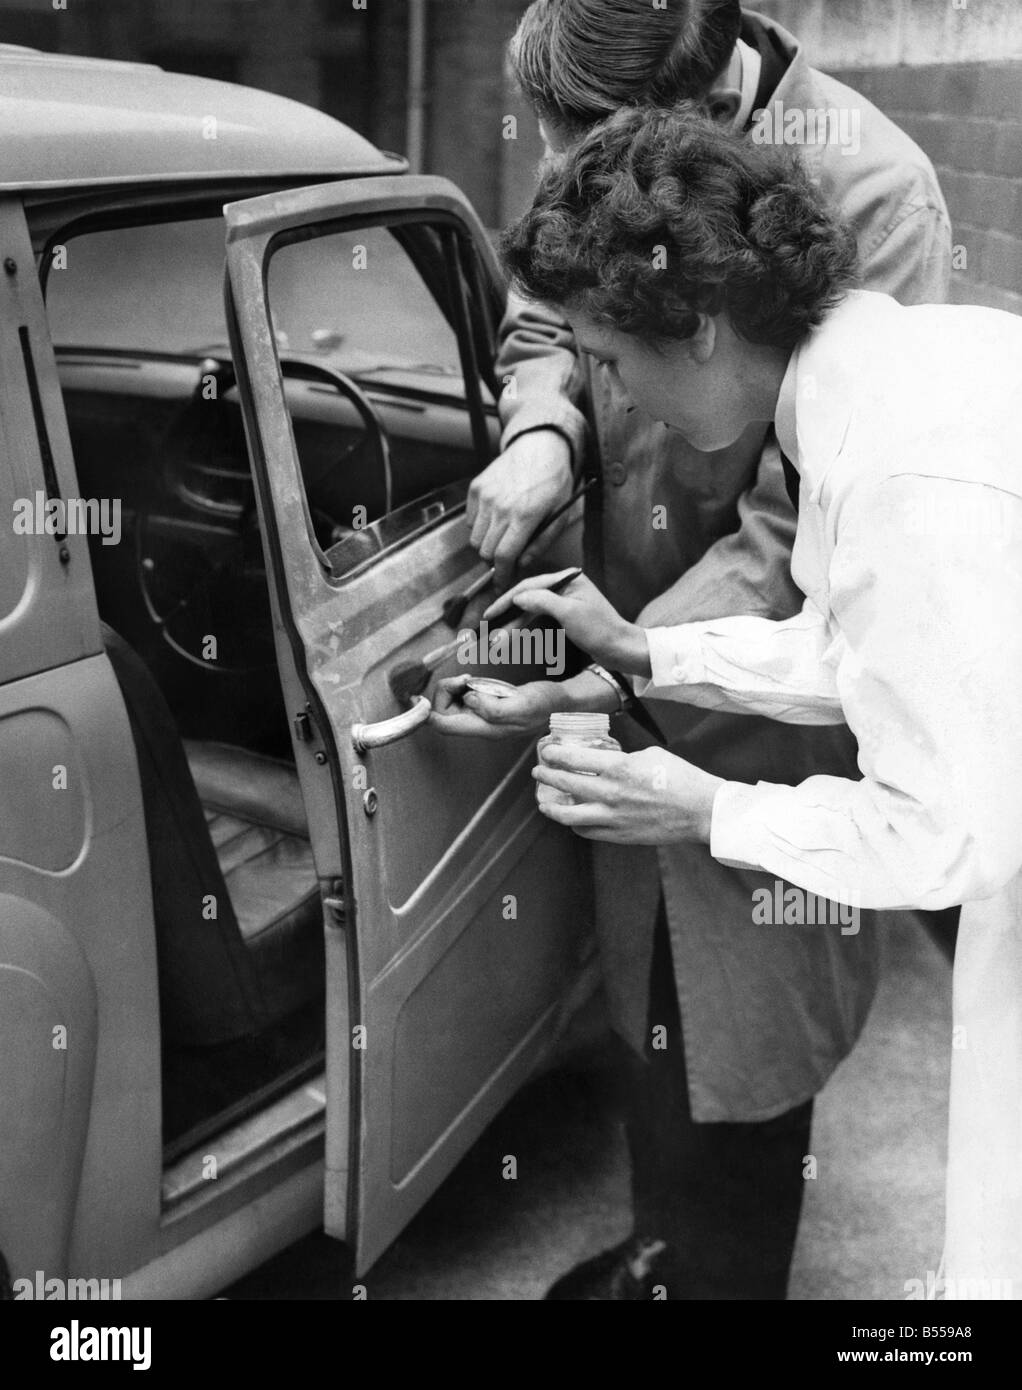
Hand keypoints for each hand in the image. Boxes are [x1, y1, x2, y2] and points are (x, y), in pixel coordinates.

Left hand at [429, 675, 562, 739]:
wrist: (561, 702)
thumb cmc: (544, 704)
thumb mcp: (521, 705)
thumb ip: (493, 708)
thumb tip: (468, 699)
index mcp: (485, 728)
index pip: (444, 726)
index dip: (428, 714)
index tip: (421, 698)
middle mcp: (480, 725)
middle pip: (443, 713)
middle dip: (445, 692)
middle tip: (463, 678)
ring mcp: (483, 716)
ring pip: (451, 704)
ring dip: (454, 688)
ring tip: (470, 678)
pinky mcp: (487, 706)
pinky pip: (463, 698)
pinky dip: (463, 686)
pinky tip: (475, 681)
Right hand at [467, 431, 573, 588]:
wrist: (540, 446)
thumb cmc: (554, 482)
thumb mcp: (560, 514)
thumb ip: (540, 543)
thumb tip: (521, 565)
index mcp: (525, 516)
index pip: (504, 557)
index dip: (501, 576)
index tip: (501, 585)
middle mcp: (501, 507)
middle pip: (486, 552)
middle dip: (495, 561)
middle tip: (507, 557)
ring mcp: (485, 496)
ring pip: (475, 539)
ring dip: (487, 544)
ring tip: (503, 534)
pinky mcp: (476, 488)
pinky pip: (470, 520)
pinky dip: (480, 525)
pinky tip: (496, 516)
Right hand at [484, 570, 650, 676]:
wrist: (621, 649)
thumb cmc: (600, 630)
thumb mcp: (569, 613)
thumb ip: (542, 600)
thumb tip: (518, 597)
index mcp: (568, 579)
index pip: (529, 585)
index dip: (507, 600)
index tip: (490, 614)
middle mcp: (566, 586)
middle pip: (529, 596)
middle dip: (509, 613)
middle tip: (490, 627)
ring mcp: (567, 601)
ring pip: (533, 609)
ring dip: (516, 623)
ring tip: (500, 637)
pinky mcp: (568, 615)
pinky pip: (541, 617)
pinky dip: (528, 626)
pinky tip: (517, 634)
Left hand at [533, 743, 723, 844]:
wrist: (701, 811)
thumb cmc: (680, 778)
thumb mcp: (649, 755)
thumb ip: (621, 758)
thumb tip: (604, 759)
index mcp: (618, 767)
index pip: (573, 758)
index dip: (554, 754)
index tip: (547, 751)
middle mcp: (610, 793)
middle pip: (564, 783)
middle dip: (546, 775)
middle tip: (539, 771)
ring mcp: (612, 817)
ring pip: (567, 815)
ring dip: (551, 807)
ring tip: (544, 802)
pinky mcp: (618, 835)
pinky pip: (586, 831)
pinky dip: (574, 824)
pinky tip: (572, 819)